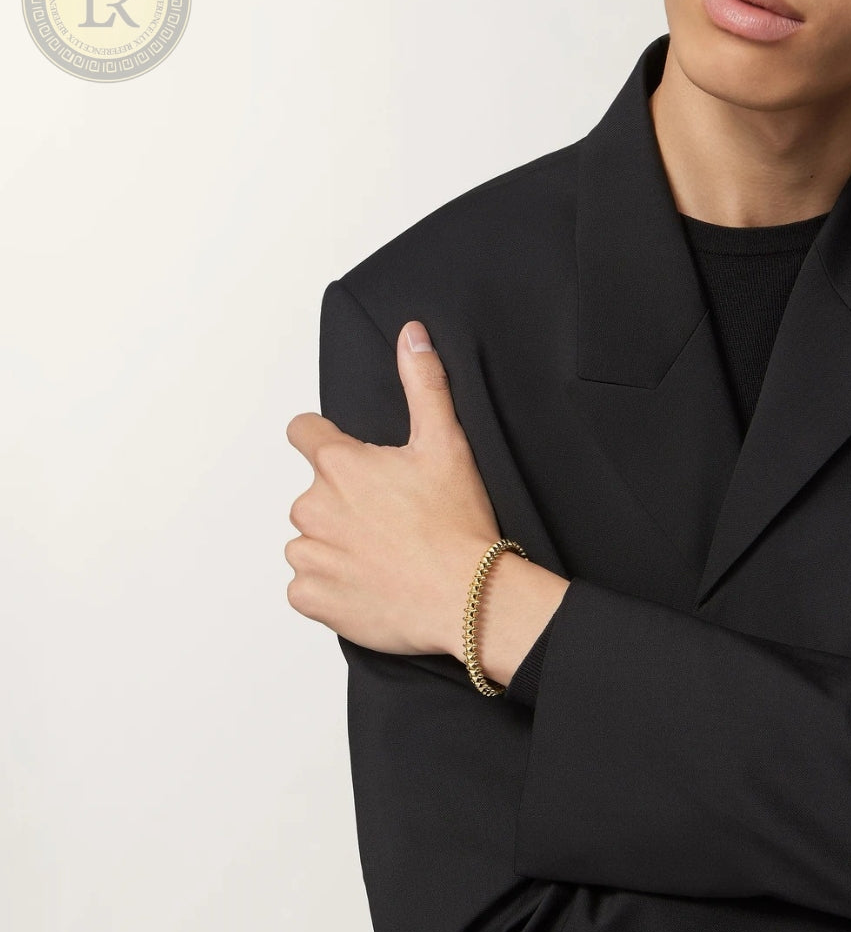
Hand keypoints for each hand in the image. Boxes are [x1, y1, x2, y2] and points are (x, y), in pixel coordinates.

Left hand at [285, 319, 501, 657]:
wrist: (465, 597)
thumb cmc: (456, 523)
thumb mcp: (446, 442)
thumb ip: (423, 383)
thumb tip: (411, 334)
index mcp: (338, 465)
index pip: (303, 432)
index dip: (323, 440)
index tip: (349, 461)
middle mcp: (312, 506)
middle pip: (314, 494)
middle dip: (343, 504)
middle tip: (390, 520)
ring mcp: (309, 554)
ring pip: (310, 542)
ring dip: (335, 547)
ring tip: (384, 557)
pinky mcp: (311, 597)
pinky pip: (307, 588)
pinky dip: (331, 588)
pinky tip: (369, 585)